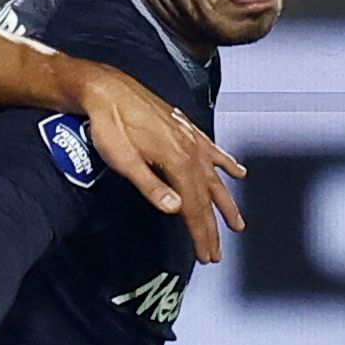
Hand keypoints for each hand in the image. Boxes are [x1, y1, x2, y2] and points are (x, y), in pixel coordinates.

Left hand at [64, 59, 244, 261]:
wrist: (106, 89)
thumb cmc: (109, 124)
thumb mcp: (123, 159)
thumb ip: (151, 185)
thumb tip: (175, 208)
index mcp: (176, 160)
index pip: (194, 207)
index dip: (201, 233)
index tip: (207, 255)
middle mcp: (190, 150)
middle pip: (206, 198)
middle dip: (212, 228)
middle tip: (216, 254)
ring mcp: (190, 139)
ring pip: (214, 178)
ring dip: (226, 203)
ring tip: (237, 224)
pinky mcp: (185, 129)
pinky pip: (213, 151)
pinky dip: (227, 163)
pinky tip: (239, 173)